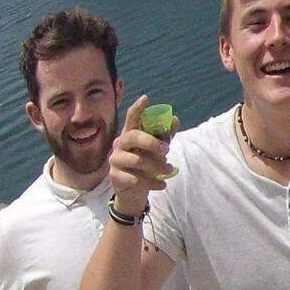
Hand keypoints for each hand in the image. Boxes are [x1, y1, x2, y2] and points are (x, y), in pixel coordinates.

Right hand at [107, 95, 175, 213]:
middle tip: (167, 149)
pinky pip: (135, 179)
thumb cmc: (146, 165)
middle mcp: (120, 144)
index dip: (138, 108)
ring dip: (157, 166)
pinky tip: (162, 184)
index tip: (146, 98)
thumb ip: (164, 136)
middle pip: (133, 137)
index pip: (131, 118)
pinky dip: (153, 182)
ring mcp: (115, 160)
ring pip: (136, 160)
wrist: (134, 191)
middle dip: (152, 142)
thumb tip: (174, 119)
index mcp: (130, 134)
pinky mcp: (115, 176)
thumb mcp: (156, 150)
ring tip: (170, 170)